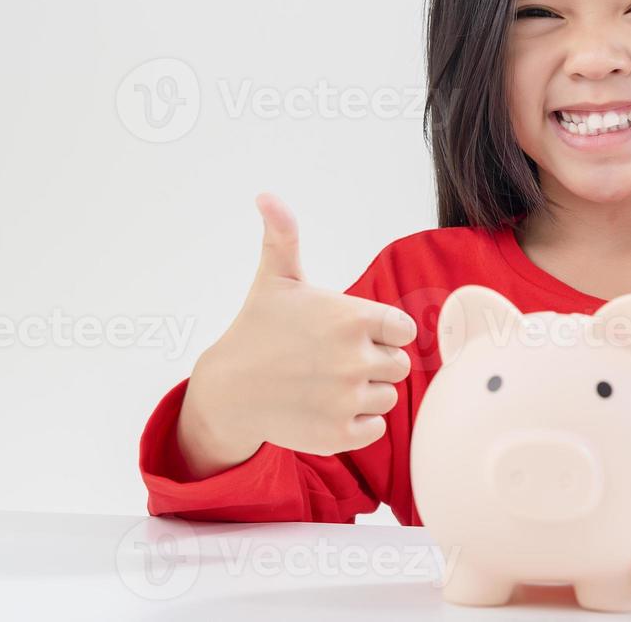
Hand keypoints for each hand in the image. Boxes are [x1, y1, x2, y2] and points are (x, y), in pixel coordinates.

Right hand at [176, 193, 417, 475]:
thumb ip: (283, 234)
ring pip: (388, 396)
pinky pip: (374, 427)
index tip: (350, 333)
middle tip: (333, 360)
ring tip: (327, 383)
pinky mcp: (339, 434)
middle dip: (373, 362)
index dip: (380, 332)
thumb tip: (266, 195)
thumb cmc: (257, 328)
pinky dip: (357, 422)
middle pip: (398, 364)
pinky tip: (327, 407)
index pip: (402, 329)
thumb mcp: (275, 277)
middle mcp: (355, 359)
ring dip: (365, 392)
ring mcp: (348, 399)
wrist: (228, 391)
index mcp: (352, 317)